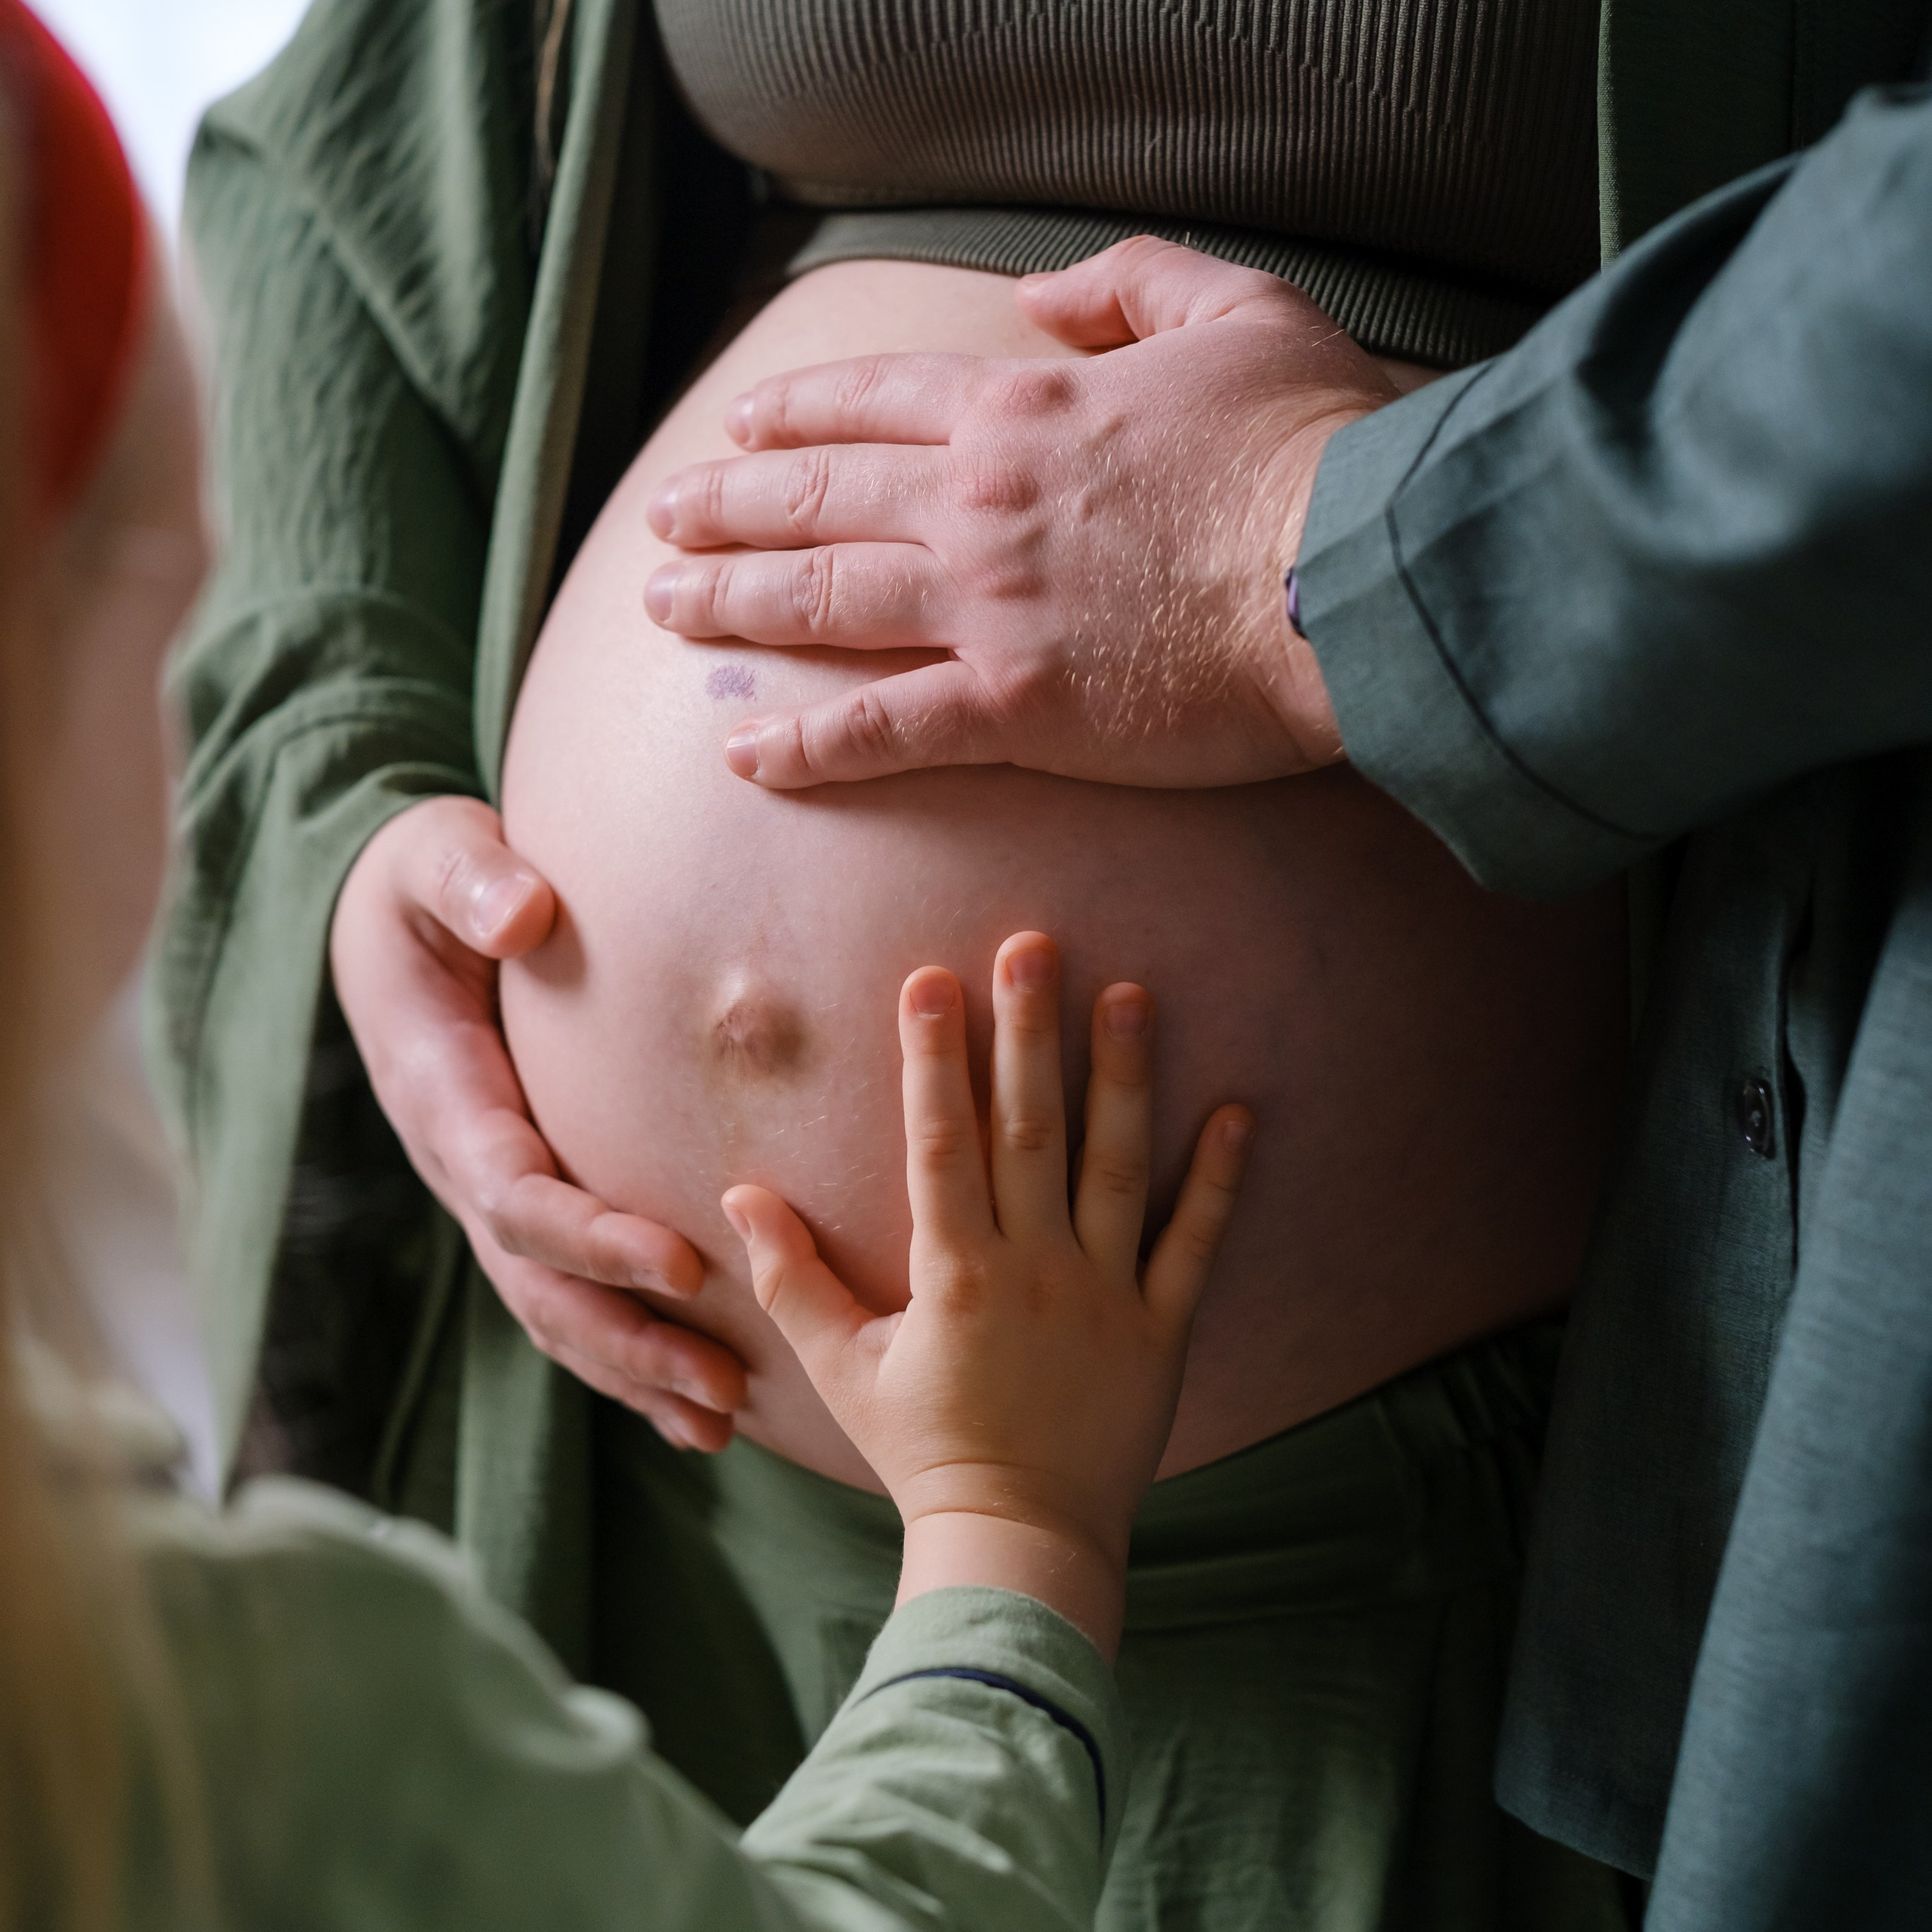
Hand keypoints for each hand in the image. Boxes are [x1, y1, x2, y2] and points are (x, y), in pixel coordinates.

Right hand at [330, 796, 746, 1449]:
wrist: (398, 918)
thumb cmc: (429, 881)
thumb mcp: (435, 856)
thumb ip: (471, 880)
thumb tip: (527, 913)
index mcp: (445, 1096)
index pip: (514, 1195)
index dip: (592, 1239)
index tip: (681, 1262)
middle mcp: (462, 1163)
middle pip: (539, 1283)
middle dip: (625, 1339)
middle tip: (720, 1384)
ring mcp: (490, 1191)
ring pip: (554, 1308)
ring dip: (633, 1368)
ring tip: (721, 1418)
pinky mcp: (526, 1199)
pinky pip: (571, 1290)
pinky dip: (627, 1349)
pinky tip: (694, 1398)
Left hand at [645, 236, 1397, 790]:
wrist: (1358, 568)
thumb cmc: (1317, 445)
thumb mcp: (1239, 310)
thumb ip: (1131, 283)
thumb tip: (1040, 291)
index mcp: (1024, 408)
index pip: (871, 402)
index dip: (794, 414)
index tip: (739, 427)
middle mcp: (977, 502)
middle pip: (817, 499)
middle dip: (726, 507)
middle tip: (664, 522)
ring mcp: (985, 608)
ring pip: (821, 601)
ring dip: (732, 604)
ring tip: (663, 610)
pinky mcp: (1014, 709)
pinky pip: (879, 729)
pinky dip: (805, 747)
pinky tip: (743, 757)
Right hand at [721, 932, 1252, 1655]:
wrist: (1018, 1541)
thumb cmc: (920, 1449)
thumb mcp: (840, 1368)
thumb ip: (791, 1278)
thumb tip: (740, 1194)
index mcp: (954, 1276)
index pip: (941, 1145)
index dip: (933, 1059)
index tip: (931, 978)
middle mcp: (1034, 1271)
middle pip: (1032, 1133)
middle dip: (1028, 1034)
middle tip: (1035, 945)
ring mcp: (1106, 1297)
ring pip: (1119, 1170)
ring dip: (1123, 1079)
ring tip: (1131, 994)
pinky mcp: (1161, 1329)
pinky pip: (1197, 1245)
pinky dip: (1219, 1180)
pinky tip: (1237, 1110)